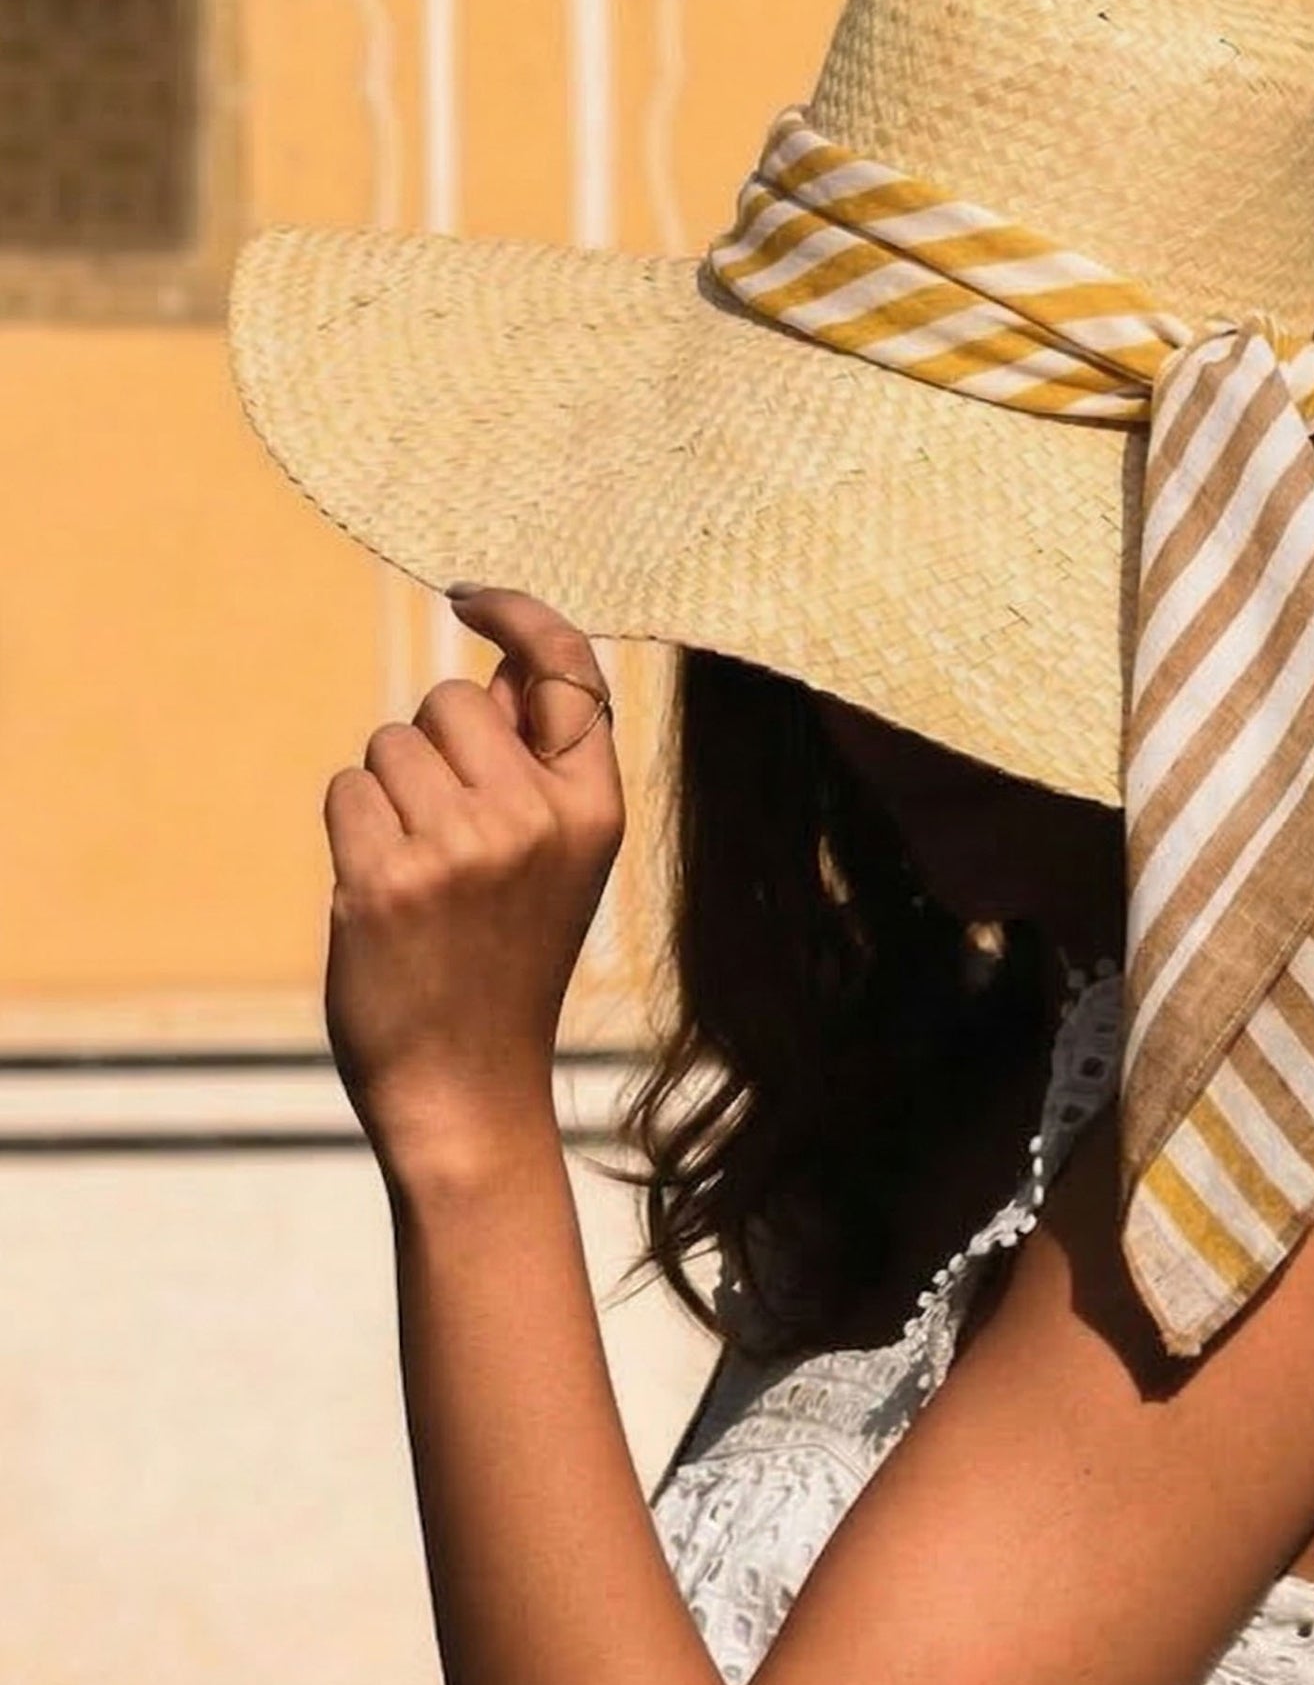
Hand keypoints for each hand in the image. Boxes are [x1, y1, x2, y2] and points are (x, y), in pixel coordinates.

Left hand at [320, 586, 623, 1169]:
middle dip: (433, 747)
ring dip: (386, 793)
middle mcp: (536, 820)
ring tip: (419, 874)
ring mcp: (462, 847)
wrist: (468, 1087)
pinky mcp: (387, 876)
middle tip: (448, 836)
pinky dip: (351, 831)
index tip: (473, 597)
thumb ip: (538, 766)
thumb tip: (502, 663)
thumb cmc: (505, 966)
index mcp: (596, 811)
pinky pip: (347, 789)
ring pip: (390, 743)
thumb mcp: (558, 865)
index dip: (520, 615)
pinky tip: (382, 894)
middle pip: (454, 699)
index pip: (567, 670)